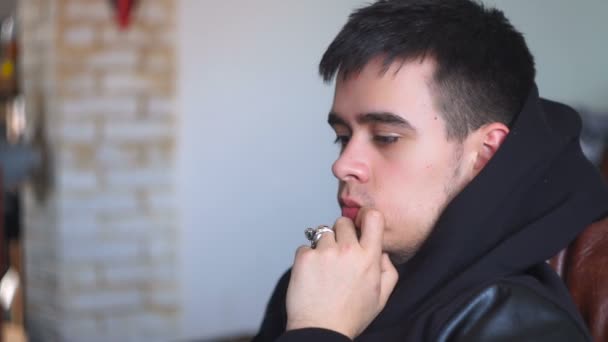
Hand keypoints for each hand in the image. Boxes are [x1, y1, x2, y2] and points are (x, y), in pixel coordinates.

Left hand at [285, 208, 398, 338]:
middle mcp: (348, 250)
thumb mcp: (381, 298)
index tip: (361, 222)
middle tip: (339, 253)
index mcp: (369, 258)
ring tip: (325, 268)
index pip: (373, 217)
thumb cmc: (350, 316)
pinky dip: (308, 257)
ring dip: (323, 245)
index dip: (366, 216)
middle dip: (342, 233)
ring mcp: (325, 252)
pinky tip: (312, 275)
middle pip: (343, 222)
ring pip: (323, 233)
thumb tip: (382, 252)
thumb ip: (389, 271)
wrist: (320, 330)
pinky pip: (306, 246)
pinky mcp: (305, 257)